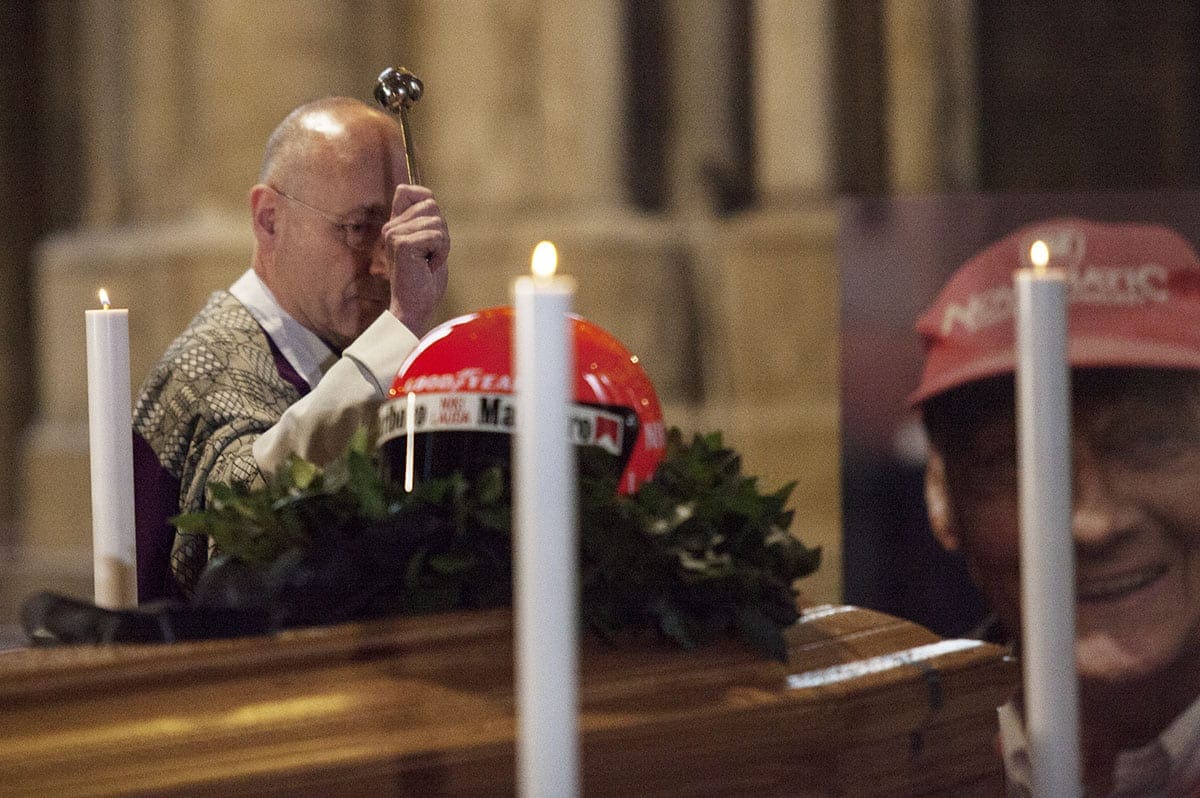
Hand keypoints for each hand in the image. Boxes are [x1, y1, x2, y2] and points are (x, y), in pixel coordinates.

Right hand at [381, 184, 449, 336]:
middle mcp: (390, 227)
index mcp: (394, 225)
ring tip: (429, 263)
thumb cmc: (424, 282)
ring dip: (442, 245)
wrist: (413, 308)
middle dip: (442, 232)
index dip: (426, 200)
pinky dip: (441, 253)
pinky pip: (437, 236)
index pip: (407, 190)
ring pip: (436, 221)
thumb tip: (430, 199)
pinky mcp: (402, 244)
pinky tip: (428, 267)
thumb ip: (427, 223)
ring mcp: (393, 234)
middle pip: (431, 206)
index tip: (430, 228)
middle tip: (431, 256)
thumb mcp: (429, 246)